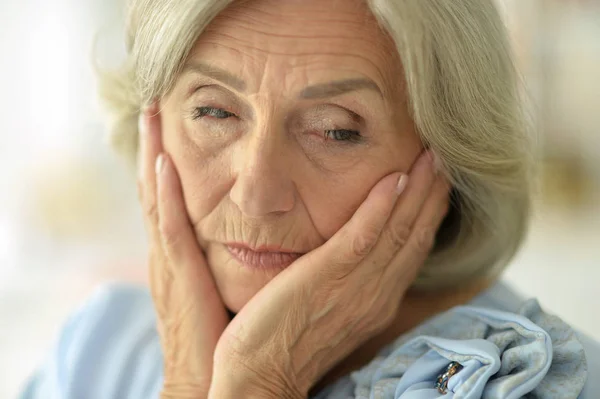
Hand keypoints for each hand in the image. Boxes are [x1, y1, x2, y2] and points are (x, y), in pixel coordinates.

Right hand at [137, 104, 228, 397]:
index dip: (162, 161)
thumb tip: (259, 232)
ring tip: (149, 114)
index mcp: (181, 256)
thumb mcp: (226, 287)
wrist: (217, 382)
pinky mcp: (180, 278)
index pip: (169, 198)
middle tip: (151, 103)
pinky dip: (165, 196)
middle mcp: (169, 254)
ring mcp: (170, 264)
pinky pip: (170, 230)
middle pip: (156, 189)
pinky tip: (166, 164)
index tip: (166, 122)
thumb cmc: (226, 336)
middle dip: (151, 146)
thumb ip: (231, 256)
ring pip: (156, 199)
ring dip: (151, 155)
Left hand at [210, 151, 449, 397]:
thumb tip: (352, 254)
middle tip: (445, 158)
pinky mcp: (326, 277)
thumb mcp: (330, 310)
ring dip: (417, 191)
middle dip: (432, 195)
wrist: (260, 377)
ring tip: (432, 157)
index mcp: (377, 301)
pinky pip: (362, 236)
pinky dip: (381, 207)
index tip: (437, 182)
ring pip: (397, 231)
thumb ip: (348, 282)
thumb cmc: (287, 343)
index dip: (428, 214)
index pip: (412, 250)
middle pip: (415, 236)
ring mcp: (355, 286)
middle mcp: (377, 294)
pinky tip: (394, 178)